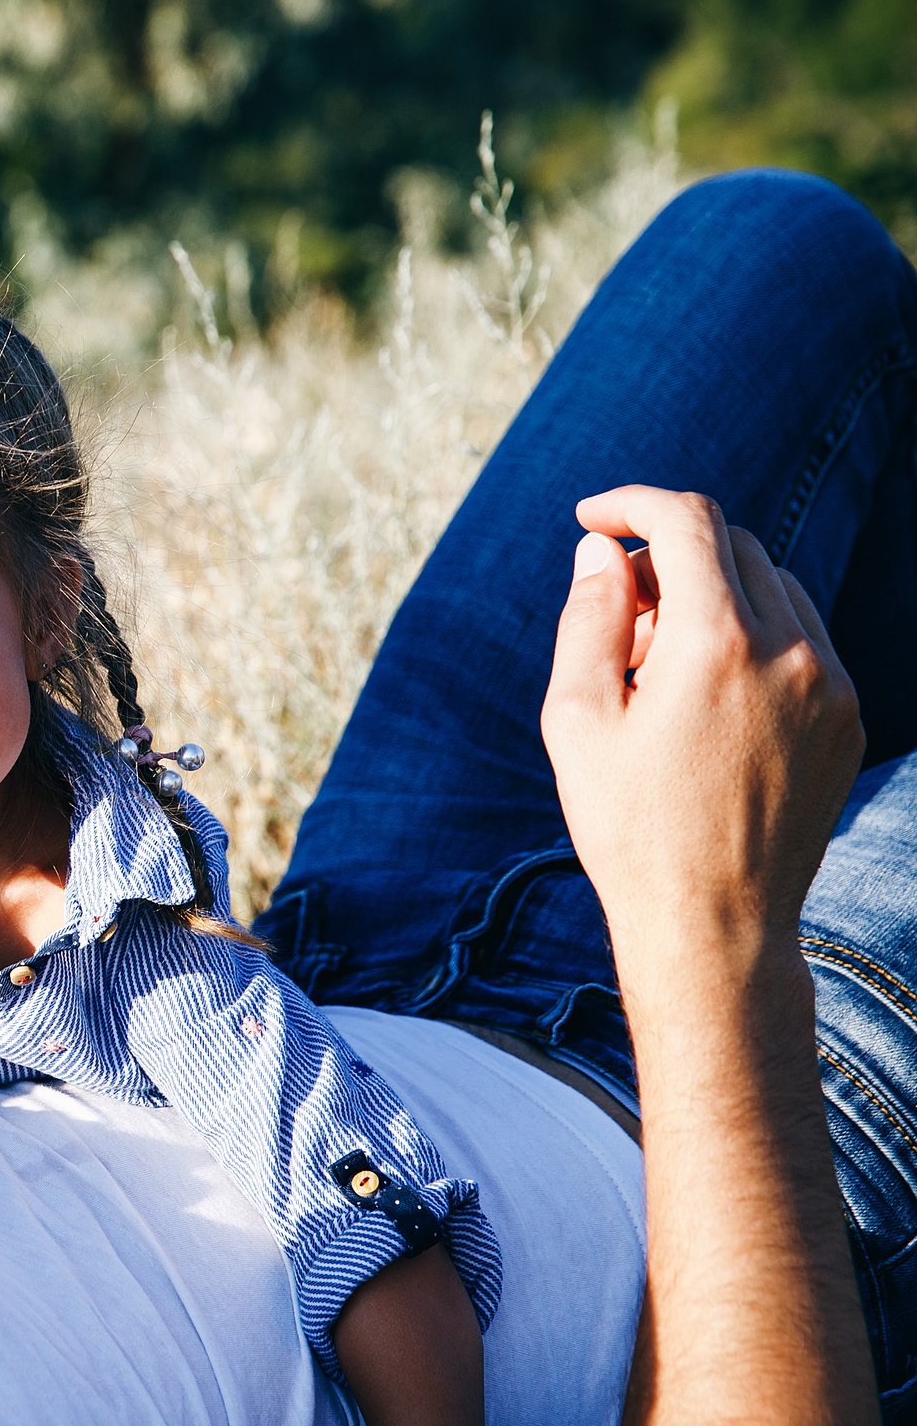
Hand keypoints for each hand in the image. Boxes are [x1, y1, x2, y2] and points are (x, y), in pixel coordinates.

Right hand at [542, 488, 862, 979]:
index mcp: (717, 642)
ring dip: (713, 595)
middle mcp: (790, 649)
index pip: (688, 520)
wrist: (715, 922)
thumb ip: (589, 618)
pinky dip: (754, 636)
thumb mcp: (577, 719)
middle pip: (732, 546)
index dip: (632, 503)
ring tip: (660, 665)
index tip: (593, 520)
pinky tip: (707, 698)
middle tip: (617, 613)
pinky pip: (804, 640)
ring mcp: (831, 683)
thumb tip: (602, 550)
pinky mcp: (849, 717)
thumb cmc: (629, 826)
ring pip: (775, 586)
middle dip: (667, 555)